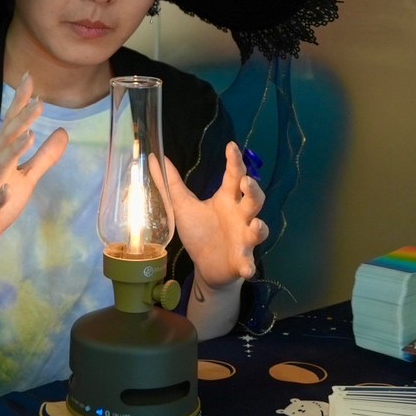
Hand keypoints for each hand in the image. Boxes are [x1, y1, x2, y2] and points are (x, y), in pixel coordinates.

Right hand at [0, 72, 68, 265]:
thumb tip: (64, 131)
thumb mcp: (27, 179)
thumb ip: (44, 156)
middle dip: (21, 120)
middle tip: (39, 102)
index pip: (12, 125)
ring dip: (13, 151)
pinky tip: (7, 190)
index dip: (21, 103)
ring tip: (30, 136)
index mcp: (2, 158)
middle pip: (6, 139)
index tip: (30, 78)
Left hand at [165, 142, 267, 290]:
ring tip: (256, 224)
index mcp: (227, 200)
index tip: (232, 146)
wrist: (206, 266)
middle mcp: (240, 216)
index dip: (235, 161)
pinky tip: (247, 269)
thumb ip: (170, 183)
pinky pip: (248, 263)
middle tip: (246, 181)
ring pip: (258, 229)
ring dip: (259, 227)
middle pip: (254, 199)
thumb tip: (157, 157)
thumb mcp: (182, 206)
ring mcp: (244, 238)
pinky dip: (248, 266)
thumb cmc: (200, 231)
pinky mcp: (242, 260)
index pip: (234, 176)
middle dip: (253, 190)